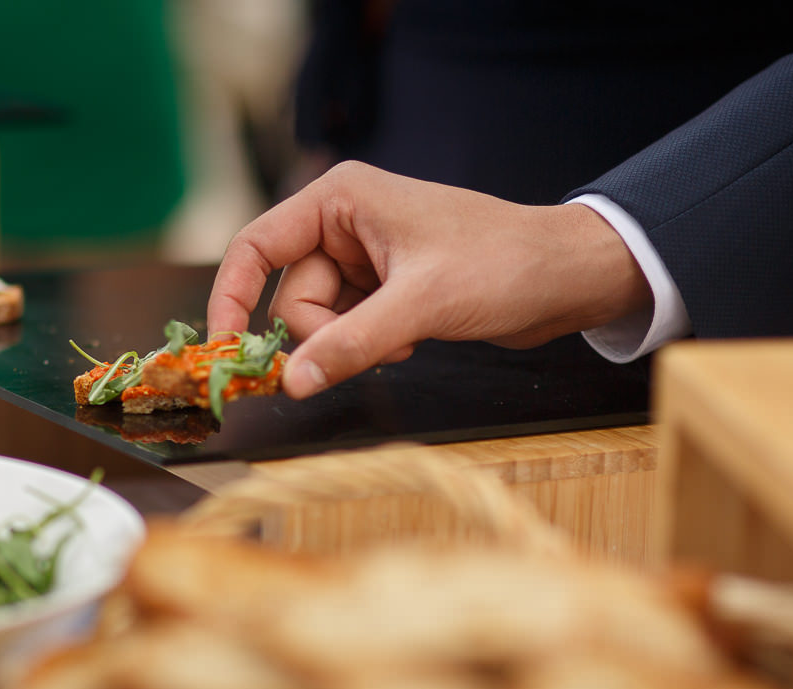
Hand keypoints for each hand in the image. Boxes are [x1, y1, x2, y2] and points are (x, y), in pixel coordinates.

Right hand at [208, 161, 650, 398]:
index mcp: (340, 200)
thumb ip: (350, 344)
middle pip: (290, 296)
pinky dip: (369, 346)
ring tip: (405, 341)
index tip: (227, 351)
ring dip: (351, 344)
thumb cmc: (501, 265)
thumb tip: (290, 383)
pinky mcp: (384, 290)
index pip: (257, 247)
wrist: (565, 277)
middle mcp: (344, 224)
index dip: (232, 298)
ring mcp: (364, 259)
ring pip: (319, 321)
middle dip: (323, 334)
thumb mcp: (420, 305)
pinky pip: (348, 330)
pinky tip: (411, 342)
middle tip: (372, 348)